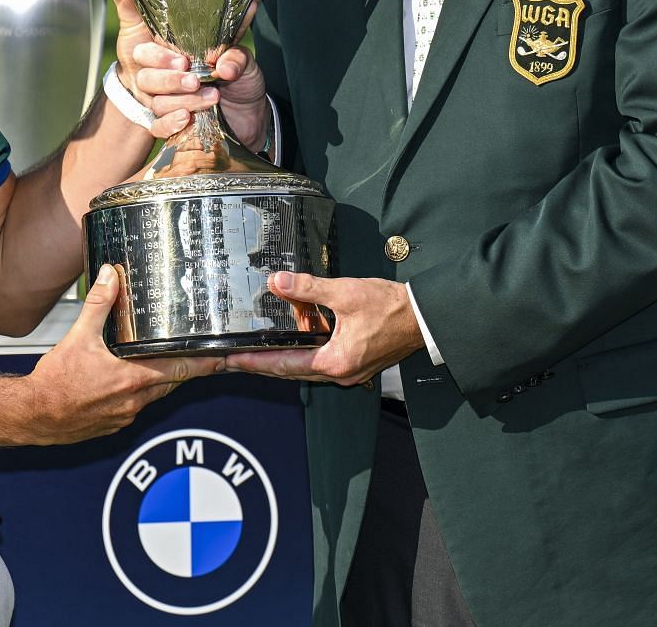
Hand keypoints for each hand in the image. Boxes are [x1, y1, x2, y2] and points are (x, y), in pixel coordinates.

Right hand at [23, 266, 221, 443]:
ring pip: (153, 395)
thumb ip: (99, 305)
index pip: (182, 370)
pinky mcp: (111, 424)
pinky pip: (134, 407)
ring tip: (166, 364)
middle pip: (172, 383)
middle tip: (202, 357)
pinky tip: (128, 382)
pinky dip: (138, 393)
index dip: (205, 363)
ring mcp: (123, 415)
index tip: (224, 358)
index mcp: (132, 379)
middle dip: (186, 370)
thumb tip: (109, 276)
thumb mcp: (78, 337)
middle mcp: (133, 401)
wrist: (33, 415)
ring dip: (161, 380)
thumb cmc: (54, 384)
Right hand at [101, 0, 270, 147]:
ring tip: (211, 97)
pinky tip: (185, 119)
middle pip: (146, 75)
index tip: (182, 60)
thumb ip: (236, 55)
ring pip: (156, 101)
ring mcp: (167, 101)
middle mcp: (166, 76)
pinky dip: (169, 124)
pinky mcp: (173, 126)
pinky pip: (158, 127)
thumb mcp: (244, 62)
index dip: (158, 54)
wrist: (252, 116)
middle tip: (193, 78)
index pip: (150, 48)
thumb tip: (225, 65)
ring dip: (181, 100)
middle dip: (168, 77)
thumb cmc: (241, 80)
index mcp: (176, 53)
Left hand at [222, 272, 423, 386]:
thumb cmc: (392, 308)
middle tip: (233, 358)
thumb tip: (278, 282)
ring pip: (306, 365)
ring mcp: (350, 370)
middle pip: (291, 370)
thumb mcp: (346, 293)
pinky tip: (300, 331)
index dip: (254, 361)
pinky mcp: (356, 362)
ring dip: (284, 354)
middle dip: (261, 362)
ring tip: (259, 345)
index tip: (231, 360)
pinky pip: (322, 358)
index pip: (283, 364)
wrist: (425, 317)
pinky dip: (306, 348)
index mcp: (335, 362)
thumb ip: (308, 288)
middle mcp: (340, 373)